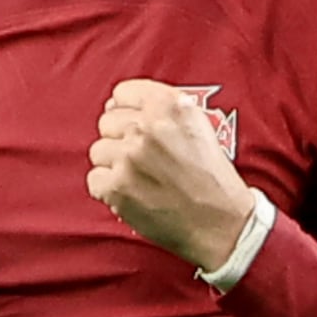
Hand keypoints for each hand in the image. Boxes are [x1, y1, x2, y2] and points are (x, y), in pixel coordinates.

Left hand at [87, 80, 256, 271]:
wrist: (221, 223)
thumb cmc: (211, 177)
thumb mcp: (197, 125)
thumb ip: (162, 107)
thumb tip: (116, 105)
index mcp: (167, 106)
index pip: (122, 93)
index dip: (126, 110)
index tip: (132, 125)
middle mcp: (146, 128)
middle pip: (107, 123)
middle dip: (121, 139)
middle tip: (143, 159)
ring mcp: (128, 158)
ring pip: (99, 151)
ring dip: (115, 165)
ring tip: (141, 178)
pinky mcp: (117, 187)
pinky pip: (95, 179)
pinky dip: (109, 190)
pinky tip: (132, 194)